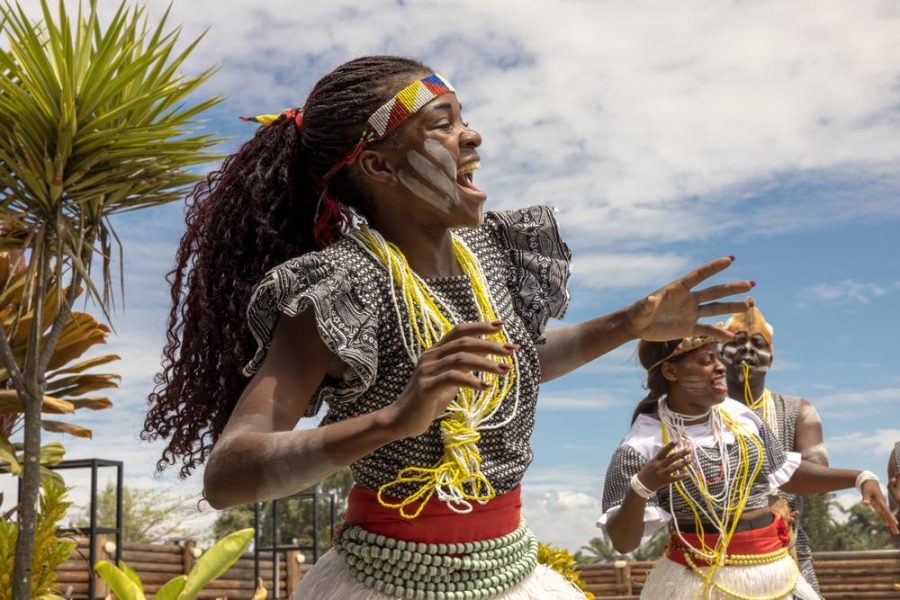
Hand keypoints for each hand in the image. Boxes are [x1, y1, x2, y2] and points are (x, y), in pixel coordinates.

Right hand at [383, 321, 515, 438]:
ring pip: (461, 359)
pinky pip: (452, 378)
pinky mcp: (426, 387)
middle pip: (464, 342)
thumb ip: (464, 366)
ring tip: (506, 370)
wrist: (400, 421)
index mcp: (435, 352)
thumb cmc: (427, 401)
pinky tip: (486, 387)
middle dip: (490, 344)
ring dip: (486, 363)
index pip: (459, 331)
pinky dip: (471, 381)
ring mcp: (426, 371)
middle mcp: (430, 357)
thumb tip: (486, 352)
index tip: (501, 325)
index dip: (480, 326)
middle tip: (511, 350)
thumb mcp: (449, 381)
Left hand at [626, 257, 754, 341]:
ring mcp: (690, 313)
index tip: (730, 259)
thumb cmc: (638, 313)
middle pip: (713, 292)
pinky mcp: (689, 328)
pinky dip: (719, 333)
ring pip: (715, 309)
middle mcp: (688, 299)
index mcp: (678, 289)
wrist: (638, 326)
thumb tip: (649, 300)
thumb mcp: (641, 309)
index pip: (699, 276)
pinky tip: (732, 336)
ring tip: (749, 305)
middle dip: (732, 288)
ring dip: (732, 307)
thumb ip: (647, 304)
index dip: (713, 268)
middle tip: (751, 284)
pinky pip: (707, 329)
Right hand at [637, 441, 691, 491]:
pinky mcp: (665, 481)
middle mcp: (659, 465)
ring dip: (683, 463)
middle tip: (689, 450)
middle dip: (681, 453)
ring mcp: (662, 473)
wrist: (642, 484)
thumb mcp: (652, 462)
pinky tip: (688, 474)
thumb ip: (660, 458)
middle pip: (671, 458)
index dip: (670, 445)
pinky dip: (681, 476)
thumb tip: (670, 452)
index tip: (677, 440)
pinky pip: (675, 478)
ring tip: (690, 460)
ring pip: (674, 467)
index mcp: (655, 460)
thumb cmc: (647, 471)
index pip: (664, 451)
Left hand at [861, 479, 899, 535]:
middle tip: (897, 533)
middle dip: (892, 524)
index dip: (890, 517)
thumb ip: (865, 498)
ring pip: (886, 516)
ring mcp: (880, 505)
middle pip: (888, 516)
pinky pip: (882, 514)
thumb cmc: (867, 486)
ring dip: (890, 523)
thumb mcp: (866, 491)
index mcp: (880, 501)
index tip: (895, 523)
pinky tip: (886, 524)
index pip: (886, 510)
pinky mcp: (878, 506)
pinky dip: (884, 519)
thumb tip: (864, 504)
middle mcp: (882, 504)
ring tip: (895, 531)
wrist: (869, 482)